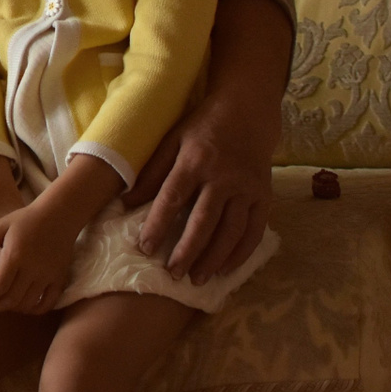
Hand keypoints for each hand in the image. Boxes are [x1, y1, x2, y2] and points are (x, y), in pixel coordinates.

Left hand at [0, 198, 80, 313]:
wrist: (59, 214)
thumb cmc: (25, 219)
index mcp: (15, 256)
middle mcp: (33, 269)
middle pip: (11, 299)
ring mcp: (48, 276)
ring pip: (28, 304)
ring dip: (11, 309)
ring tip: (0, 304)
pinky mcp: (60, 279)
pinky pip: (48, 303)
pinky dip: (35, 310)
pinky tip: (24, 306)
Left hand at [122, 92, 275, 282]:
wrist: (247, 113)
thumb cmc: (201, 128)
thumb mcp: (171, 140)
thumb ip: (151, 172)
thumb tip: (126, 202)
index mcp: (194, 161)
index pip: (172, 198)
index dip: (157, 225)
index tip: (145, 248)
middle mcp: (223, 177)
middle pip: (204, 221)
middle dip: (187, 250)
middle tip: (173, 274)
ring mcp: (247, 189)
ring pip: (231, 230)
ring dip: (214, 258)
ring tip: (197, 278)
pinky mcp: (264, 197)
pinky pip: (254, 231)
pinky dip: (240, 252)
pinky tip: (226, 269)